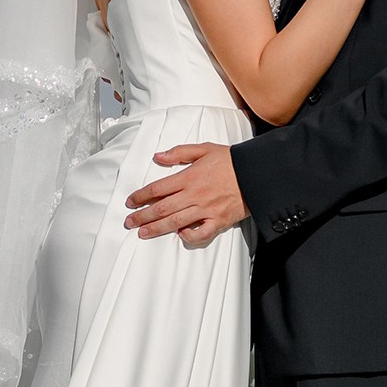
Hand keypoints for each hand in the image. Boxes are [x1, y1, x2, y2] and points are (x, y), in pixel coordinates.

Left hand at [125, 140, 248, 245]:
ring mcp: (206, 210)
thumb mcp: (204, 149)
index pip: (157, 188)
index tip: (130, 201)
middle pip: (162, 208)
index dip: (141, 196)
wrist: (257, 173)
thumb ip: (179, 153)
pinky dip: (189, 237)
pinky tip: (180, 236)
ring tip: (142, 233)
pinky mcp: (219, 221)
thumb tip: (158, 157)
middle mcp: (194, 195)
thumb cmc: (231, 160)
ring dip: (156, 229)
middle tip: (129, 222)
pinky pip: (201, 233)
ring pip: (176, 222)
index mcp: (189, 177)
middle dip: (142, 216)